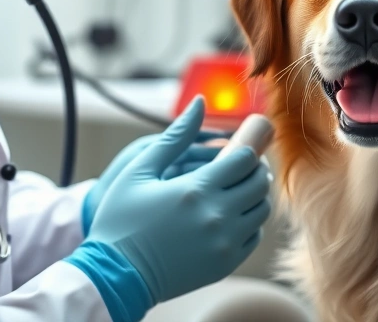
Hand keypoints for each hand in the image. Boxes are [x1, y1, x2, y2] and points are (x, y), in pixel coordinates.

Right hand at [82, 97, 270, 303]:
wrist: (116, 275)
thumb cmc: (121, 218)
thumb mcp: (140, 169)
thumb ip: (175, 136)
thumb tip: (200, 103)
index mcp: (196, 189)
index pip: (245, 158)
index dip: (248, 147)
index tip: (240, 145)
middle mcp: (217, 216)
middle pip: (259, 183)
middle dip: (255, 169)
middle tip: (240, 165)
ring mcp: (224, 243)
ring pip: (261, 210)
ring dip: (254, 194)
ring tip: (236, 189)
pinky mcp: (226, 263)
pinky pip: (253, 235)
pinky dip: (249, 221)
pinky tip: (230, 214)